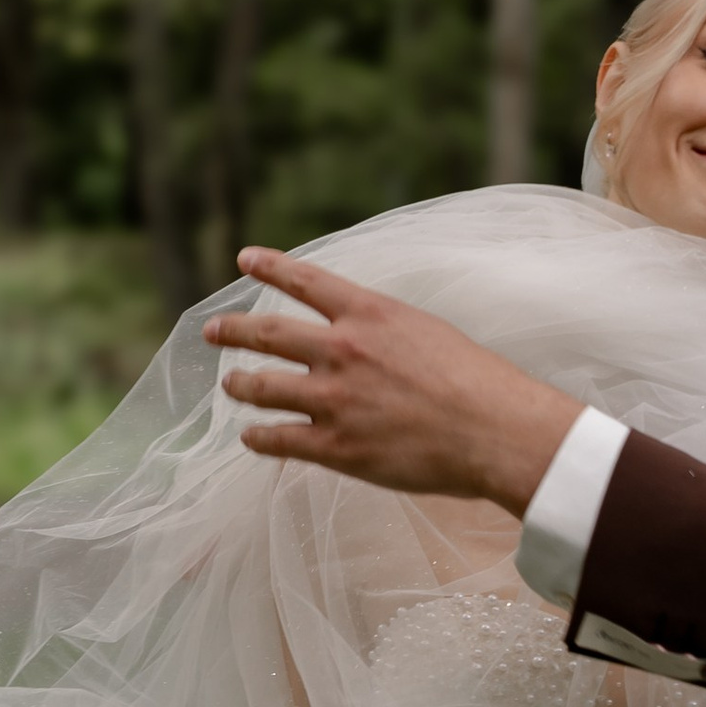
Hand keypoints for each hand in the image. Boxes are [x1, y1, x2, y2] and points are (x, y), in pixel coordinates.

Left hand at [205, 248, 581, 511]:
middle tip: (212, 331)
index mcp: (370, 315)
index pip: (307, 282)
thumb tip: (360, 337)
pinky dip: (258, 437)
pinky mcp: (336, 446)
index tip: (244, 259)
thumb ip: (384, 332)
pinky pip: (278, 439)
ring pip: (262, 387)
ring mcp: (334, 399)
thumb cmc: (476, 382)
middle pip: (268, 334)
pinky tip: (251, 436)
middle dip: (232, 330)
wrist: (493, 429)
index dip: (271, 267)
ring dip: (240, 384)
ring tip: (230, 385)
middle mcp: (343, 350)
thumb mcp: (428, 333)